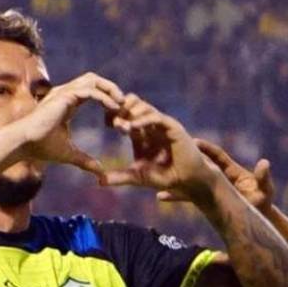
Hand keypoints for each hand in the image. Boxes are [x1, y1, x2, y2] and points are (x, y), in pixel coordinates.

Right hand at [14, 72, 124, 176]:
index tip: (118, 112)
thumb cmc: (41, 147)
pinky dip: (104, 97)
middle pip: (93, 79)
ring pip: (93, 80)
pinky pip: (90, 91)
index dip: (106, 97)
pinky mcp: (63, 96)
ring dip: (110, 89)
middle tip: (124, 103)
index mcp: (67, 102)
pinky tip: (113, 108)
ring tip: (121, 103)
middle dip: (111, 88)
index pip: (91, 90)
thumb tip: (99, 171)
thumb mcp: (69, 154)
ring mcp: (64, 92)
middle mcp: (65, 93)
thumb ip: (85, 160)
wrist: (24, 144)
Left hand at [102, 95, 217, 200]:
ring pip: (144, 107)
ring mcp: (162, 124)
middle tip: (111, 122)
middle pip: (133, 104)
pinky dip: (143, 120)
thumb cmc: (166, 177)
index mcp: (142, 132)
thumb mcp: (138, 176)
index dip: (114, 115)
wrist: (188, 180)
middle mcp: (152, 124)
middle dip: (121, 110)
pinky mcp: (172, 127)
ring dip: (131, 114)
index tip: (106, 123)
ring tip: (120, 127)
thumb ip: (120, 177)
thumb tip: (99, 182)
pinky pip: (156, 117)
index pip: (125, 115)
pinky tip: (132, 128)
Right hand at [160, 139, 275, 214]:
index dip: (206, 148)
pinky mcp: (203, 198)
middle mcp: (217, 175)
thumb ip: (263, 177)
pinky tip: (159, 195)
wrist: (256, 218)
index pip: (216, 155)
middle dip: (184, 156)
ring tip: (157, 172)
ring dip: (173, 176)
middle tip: (167, 149)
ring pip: (188, 179)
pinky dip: (174, 194)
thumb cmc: (262, 202)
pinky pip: (186, 195)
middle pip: (198, 162)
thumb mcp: (264, 190)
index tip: (194, 141)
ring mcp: (209, 186)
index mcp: (231, 170)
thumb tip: (265, 163)